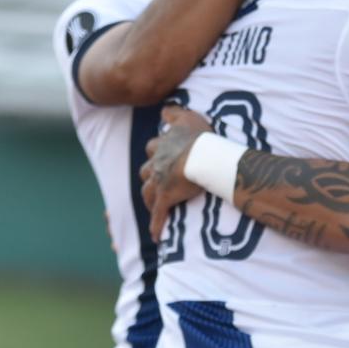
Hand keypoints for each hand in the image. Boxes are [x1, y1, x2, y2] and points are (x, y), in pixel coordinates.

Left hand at [141, 105, 212, 241]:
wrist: (202, 156)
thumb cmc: (199, 137)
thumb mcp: (187, 117)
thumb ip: (174, 113)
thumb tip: (163, 110)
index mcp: (162, 146)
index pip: (153, 147)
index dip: (158, 151)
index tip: (162, 153)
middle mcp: (157, 164)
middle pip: (146, 171)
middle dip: (150, 176)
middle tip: (158, 181)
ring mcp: (159, 182)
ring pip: (147, 192)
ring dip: (150, 198)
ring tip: (154, 204)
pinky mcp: (166, 199)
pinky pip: (158, 215)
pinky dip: (156, 225)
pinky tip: (156, 237)